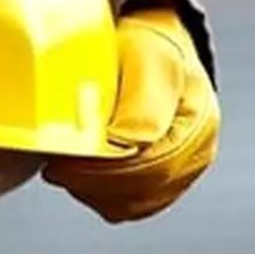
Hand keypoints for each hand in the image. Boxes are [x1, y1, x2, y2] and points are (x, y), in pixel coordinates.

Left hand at [43, 7, 218, 222]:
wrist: (154, 49)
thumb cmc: (146, 49)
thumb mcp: (146, 59)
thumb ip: (141, 101)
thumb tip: (126, 141)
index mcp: (198, 120)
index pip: (153, 163)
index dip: (106, 169)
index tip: (66, 160)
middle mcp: (198, 150)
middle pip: (144, 188)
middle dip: (94, 182)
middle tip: (56, 168)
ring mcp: (184, 170)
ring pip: (134, 204)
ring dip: (95, 191)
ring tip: (67, 167)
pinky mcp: (164, 182)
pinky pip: (129, 205)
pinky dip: (101, 195)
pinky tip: (82, 174)